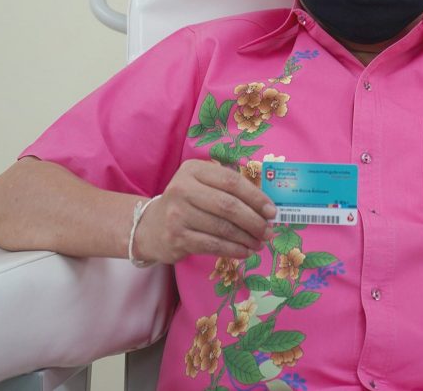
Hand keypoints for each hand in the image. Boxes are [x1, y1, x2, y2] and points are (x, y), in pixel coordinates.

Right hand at [133, 159, 276, 263]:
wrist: (150, 227)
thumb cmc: (187, 203)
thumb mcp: (202, 185)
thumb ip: (229, 188)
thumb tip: (266, 206)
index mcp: (193, 170)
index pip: (232, 181)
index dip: (256, 197)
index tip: (272, 211)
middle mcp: (182, 188)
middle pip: (228, 206)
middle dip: (254, 220)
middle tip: (269, 231)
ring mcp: (177, 214)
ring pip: (222, 228)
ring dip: (246, 238)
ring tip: (260, 243)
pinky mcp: (177, 237)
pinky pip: (213, 245)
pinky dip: (233, 250)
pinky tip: (245, 251)